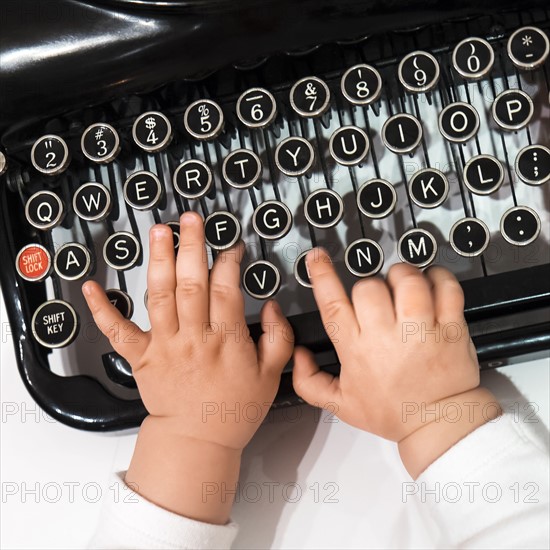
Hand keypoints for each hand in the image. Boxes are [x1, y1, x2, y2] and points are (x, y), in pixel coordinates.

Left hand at [82, 211, 292, 521]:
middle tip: (191, 219)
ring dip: (158, 261)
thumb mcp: (271, 376)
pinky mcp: (141, 357)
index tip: (231, 245)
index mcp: (226, 341)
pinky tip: (92, 287)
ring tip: (158, 232)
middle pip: (191, 284)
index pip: (226, 290)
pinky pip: (118, 331)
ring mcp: (164, 346)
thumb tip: (272, 305)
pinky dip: (102, 309)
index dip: (228, 262)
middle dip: (192, 247)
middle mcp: (193, 338)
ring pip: (160, 296)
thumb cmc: (234, 409)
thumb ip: (278, 338)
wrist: (198, 441)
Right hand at [292, 249, 499, 476]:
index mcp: (357, 349)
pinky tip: (431, 283)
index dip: (322, 275)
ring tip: (403, 287)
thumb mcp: (341, 404)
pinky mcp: (450, 327)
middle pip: (369, 287)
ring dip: (402, 276)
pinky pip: (446, 288)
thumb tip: (299, 354)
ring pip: (407, 281)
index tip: (317, 258)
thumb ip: (309, 382)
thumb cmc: (392, 412)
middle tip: (379, 297)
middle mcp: (387, 336)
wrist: (438, 424)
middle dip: (370, 285)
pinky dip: (438, 277)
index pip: (333, 304)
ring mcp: (421, 330)